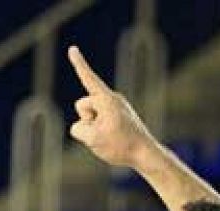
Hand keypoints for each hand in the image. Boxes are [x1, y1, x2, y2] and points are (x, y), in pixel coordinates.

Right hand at [67, 46, 154, 167]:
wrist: (146, 154)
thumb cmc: (122, 146)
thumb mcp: (93, 139)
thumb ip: (78, 129)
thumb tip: (81, 126)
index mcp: (107, 99)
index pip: (88, 78)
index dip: (79, 64)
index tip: (72, 48)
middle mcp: (112, 99)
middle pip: (82, 106)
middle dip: (86, 120)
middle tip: (107, 134)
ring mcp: (116, 107)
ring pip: (89, 117)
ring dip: (95, 128)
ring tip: (113, 138)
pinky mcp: (119, 116)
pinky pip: (99, 123)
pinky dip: (101, 132)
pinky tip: (115, 140)